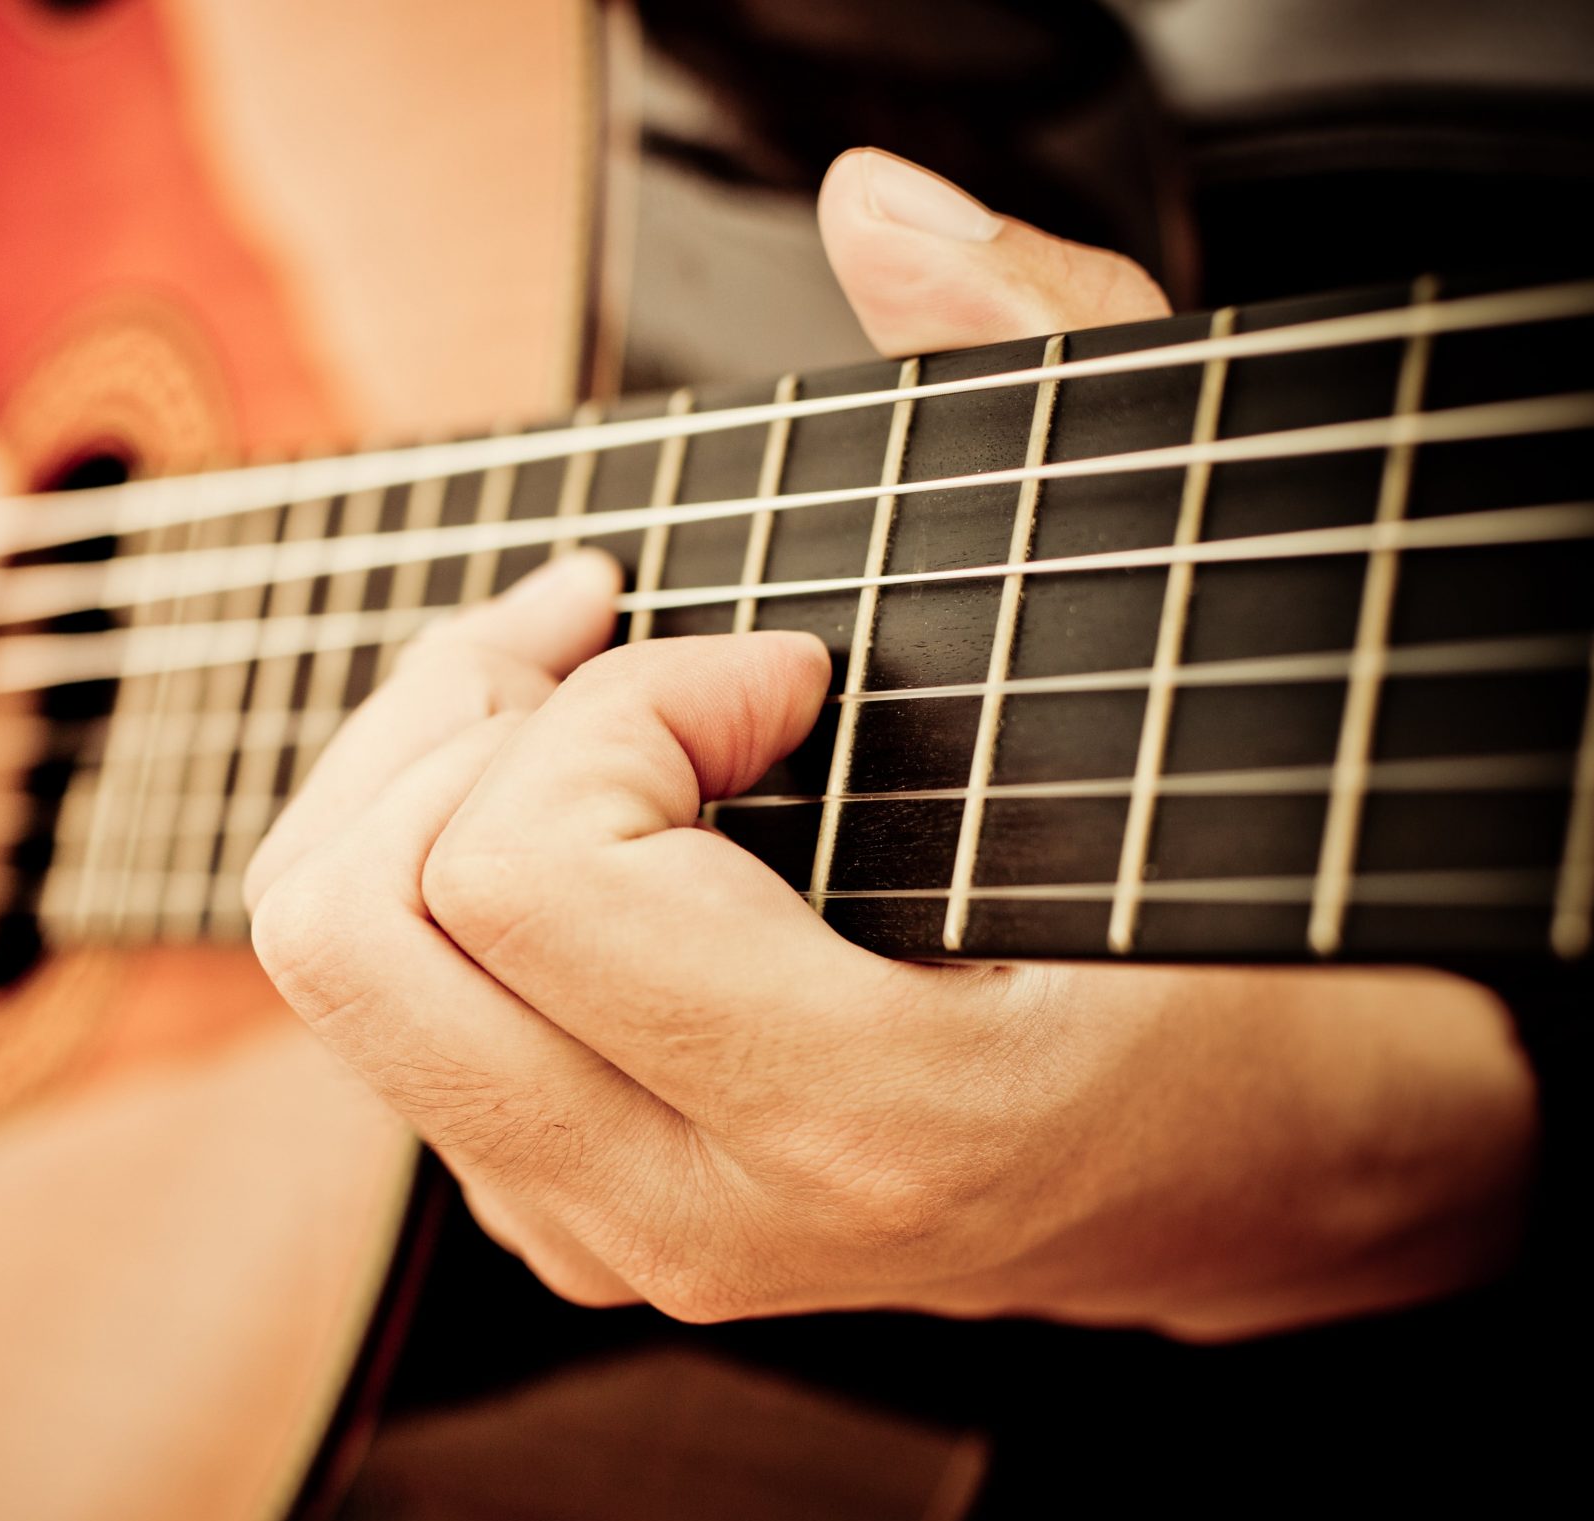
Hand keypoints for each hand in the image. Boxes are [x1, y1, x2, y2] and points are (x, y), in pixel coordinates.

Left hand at [244, 150, 1537, 1338]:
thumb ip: (1062, 384)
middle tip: (601, 629)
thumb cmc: (1245, 925)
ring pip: (332, 970)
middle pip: (354, 931)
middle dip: (453, 713)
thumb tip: (874, 214)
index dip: (623, 696)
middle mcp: (697, 1210)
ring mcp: (611, 1233)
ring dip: (422, 773)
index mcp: (863, 1112)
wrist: (1260, 1171)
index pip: (531, 873)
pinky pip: (380, 1011)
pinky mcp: (564, 1212)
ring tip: (583, 691)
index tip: (779, 662)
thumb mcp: (1202, 646)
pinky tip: (582, 804)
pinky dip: (433, 860)